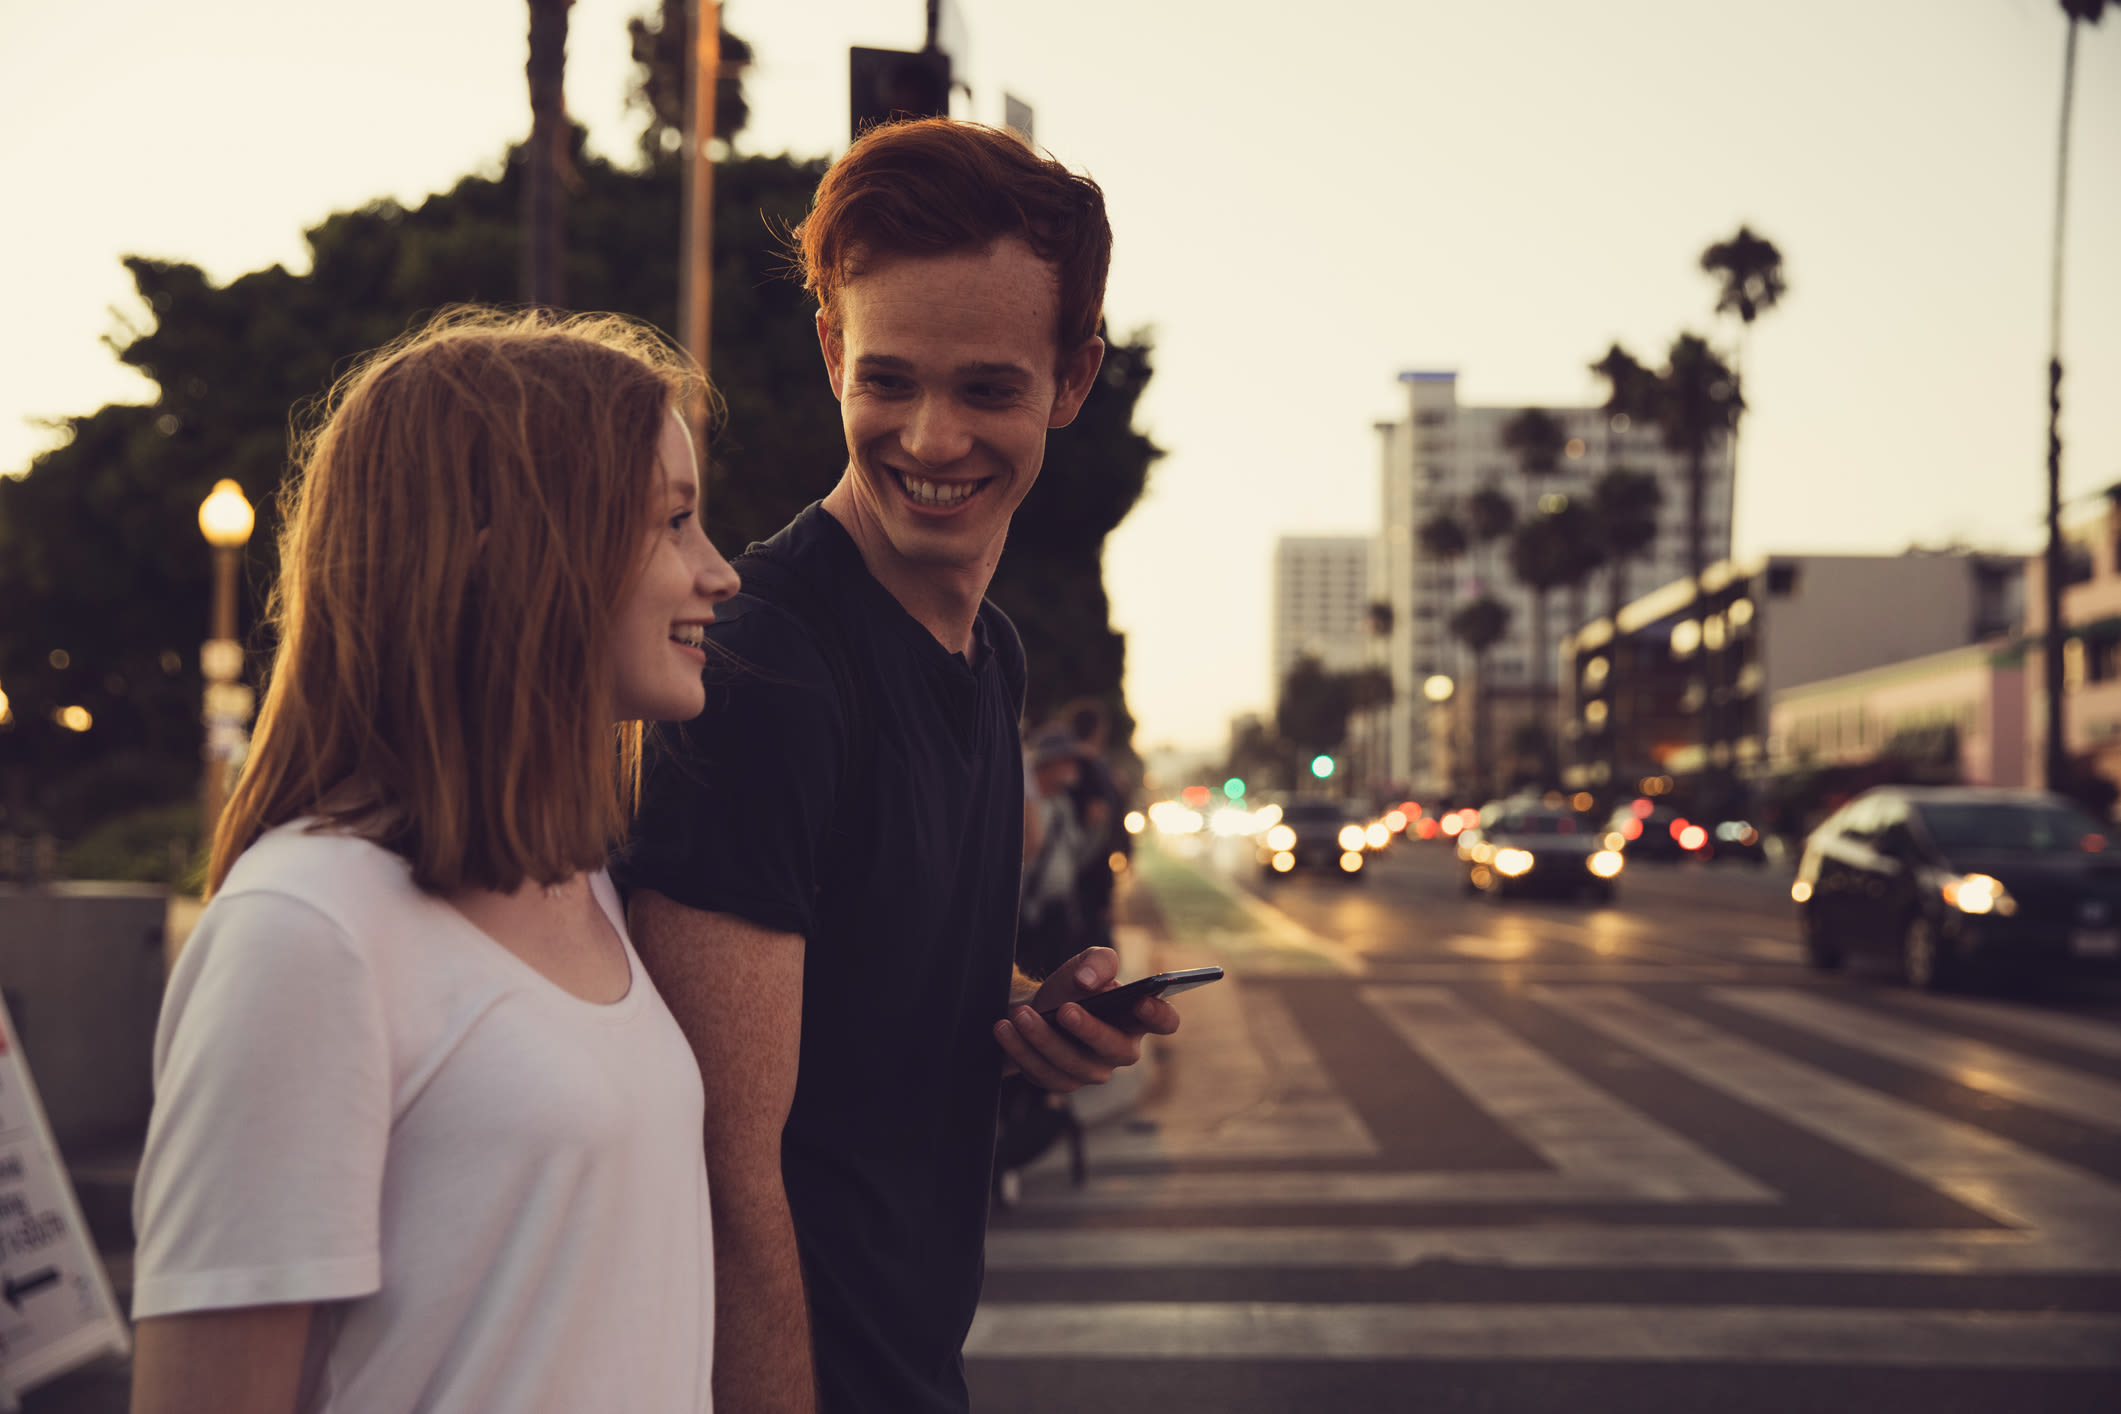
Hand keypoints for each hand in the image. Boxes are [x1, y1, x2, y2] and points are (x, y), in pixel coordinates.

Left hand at [993, 946, 1180, 1092]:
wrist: (1035, 1006)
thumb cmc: (1072, 986)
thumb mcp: (1087, 962)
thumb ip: (1098, 961)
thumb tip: (1088, 981)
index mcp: (1137, 1019)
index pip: (1165, 1022)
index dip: (1159, 1015)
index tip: (1141, 1000)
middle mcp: (1121, 1049)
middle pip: (1115, 1049)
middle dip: (1089, 1029)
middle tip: (1064, 1009)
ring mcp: (1092, 1071)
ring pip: (1073, 1064)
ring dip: (1043, 1039)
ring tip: (1020, 1015)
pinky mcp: (1063, 1082)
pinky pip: (1044, 1074)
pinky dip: (1022, 1050)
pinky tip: (1005, 1029)